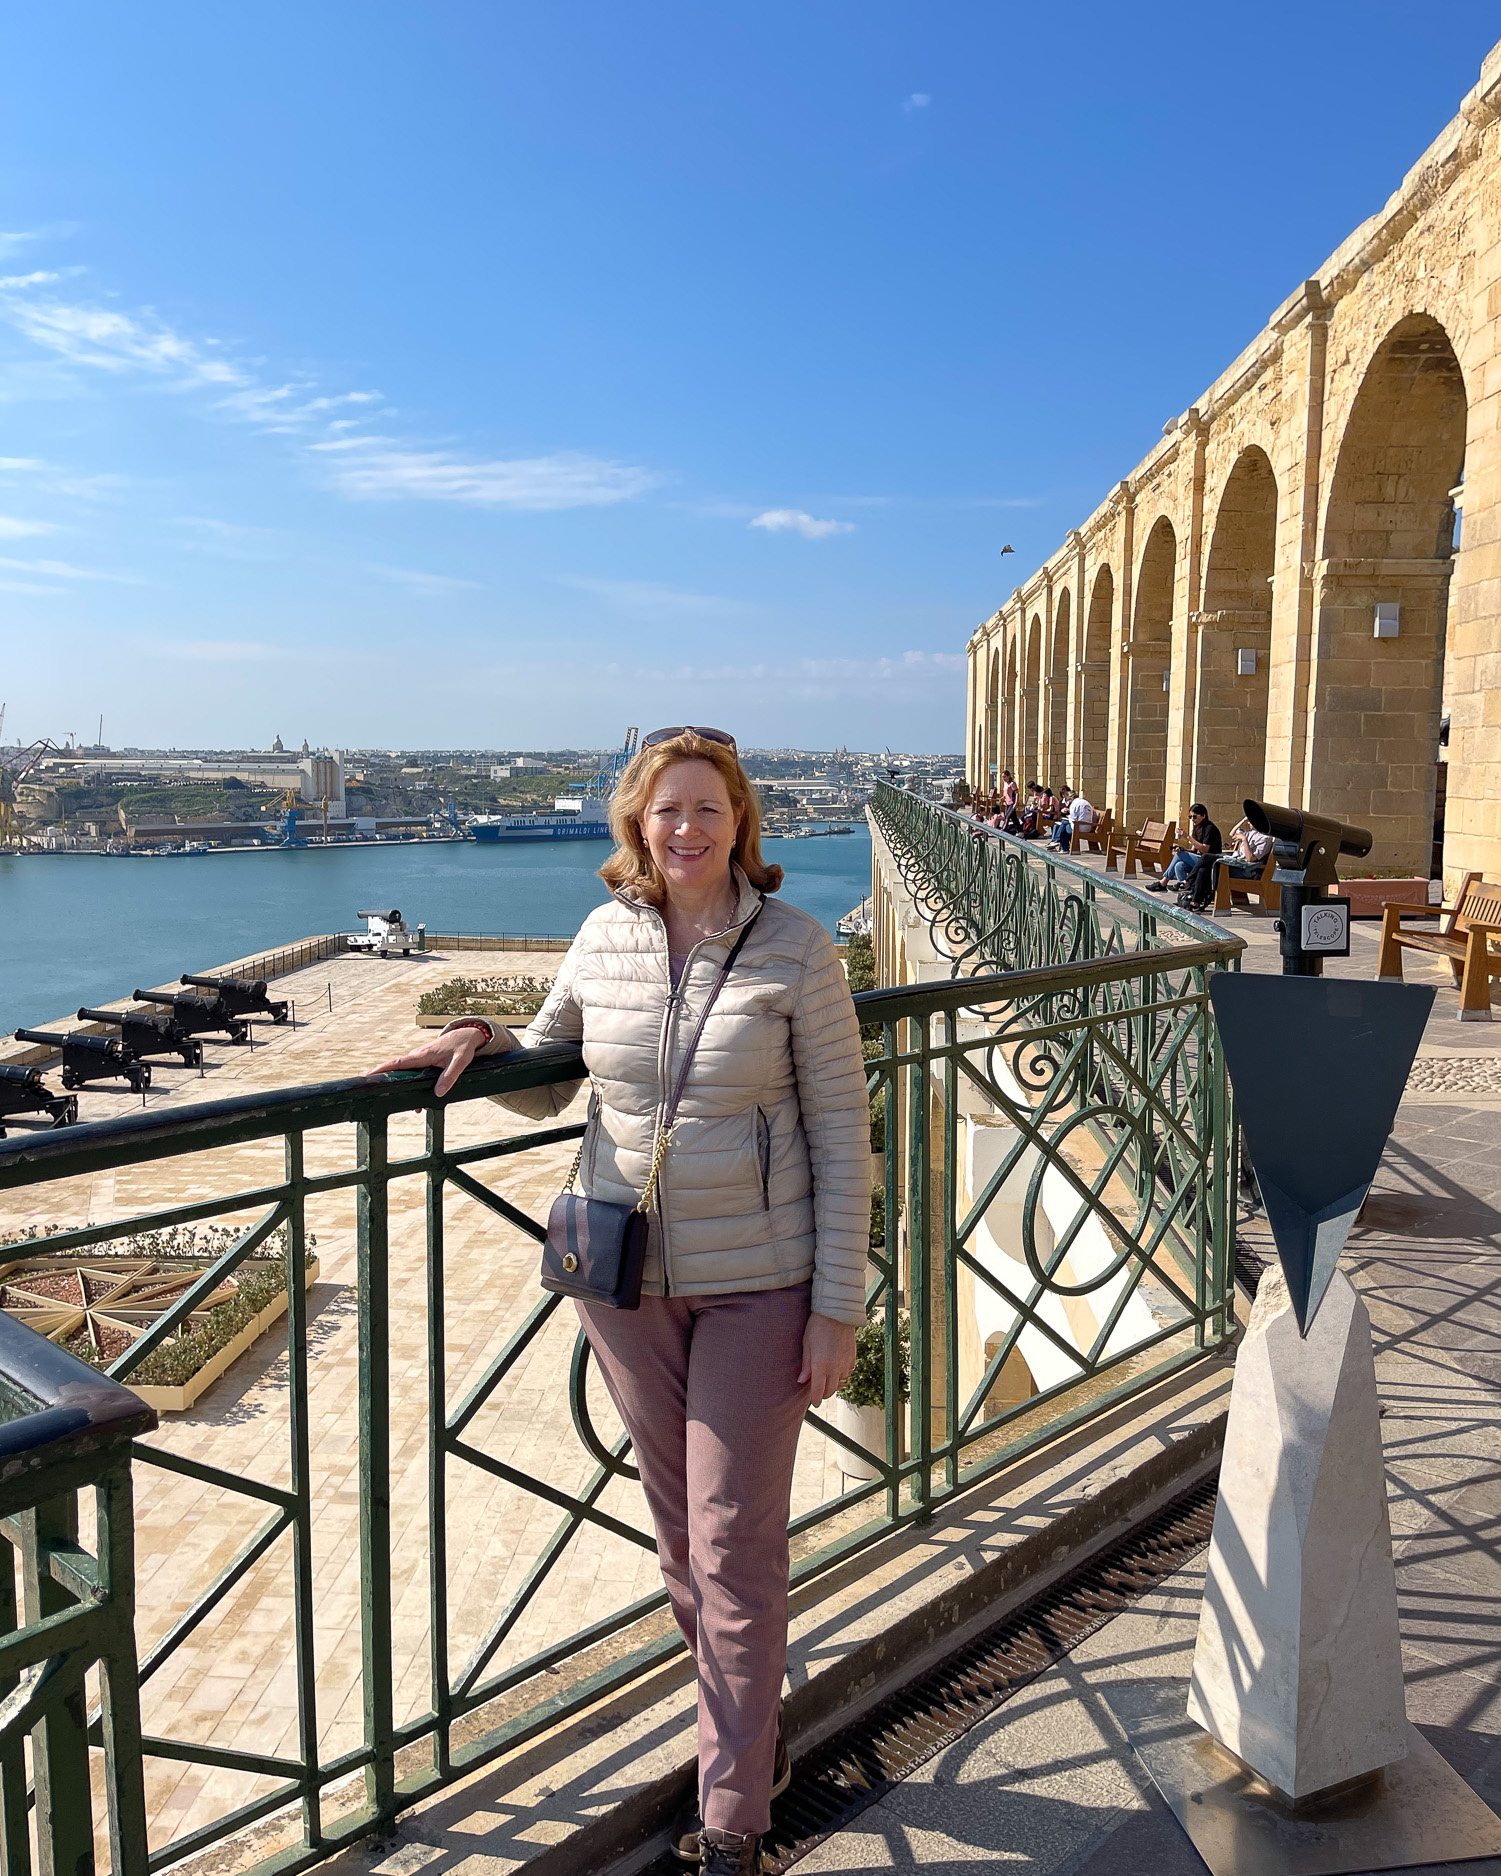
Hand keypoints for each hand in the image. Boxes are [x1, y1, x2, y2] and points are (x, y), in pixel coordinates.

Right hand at [370, 1028, 487, 1097]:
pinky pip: (412, 1071)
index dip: (383, 1068)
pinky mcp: (424, 1060)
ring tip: (396, 1101)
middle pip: (396, 1068)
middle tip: (370, 1088)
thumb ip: (449, 1077)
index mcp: (423, 1055)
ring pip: (405, 1071)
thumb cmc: (463, 1047)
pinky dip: (409, 1081)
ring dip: (398, 1082)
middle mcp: (418, 1055)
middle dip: (383, 1077)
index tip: (369, 1074)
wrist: (467, 1035)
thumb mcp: (460, 1063)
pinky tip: (415, 1099)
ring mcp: (420, 1057)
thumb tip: (438, 1093)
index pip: (399, 1063)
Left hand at [798, 1312, 856, 1405]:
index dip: (816, 1399)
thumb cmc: (817, 1327)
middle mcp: (835, 1367)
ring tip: (827, 1379)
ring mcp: (845, 1363)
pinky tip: (837, 1369)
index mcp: (821, 1365)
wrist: (836, 1313)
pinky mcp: (852, 1357)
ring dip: (834, 1384)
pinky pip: (848, 1372)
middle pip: (831, 1390)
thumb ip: (806, 1365)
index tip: (814, 1403)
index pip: (818, 1390)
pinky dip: (842, 1375)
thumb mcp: (807, 1345)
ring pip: (841, 1382)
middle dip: (824, 1393)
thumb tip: (802, 1381)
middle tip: (818, 1391)